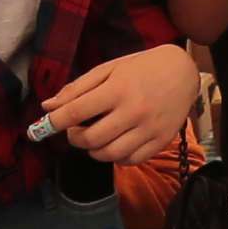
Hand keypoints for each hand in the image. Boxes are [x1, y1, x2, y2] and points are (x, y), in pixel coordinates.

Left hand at [42, 39, 205, 166]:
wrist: (183, 71)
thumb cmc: (142, 68)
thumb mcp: (108, 69)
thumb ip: (78, 88)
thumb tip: (49, 107)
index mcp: (117, 89)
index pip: (77, 111)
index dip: (55, 122)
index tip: (44, 126)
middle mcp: (133, 111)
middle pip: (91, 139)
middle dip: (75, 138)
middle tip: (75, 129)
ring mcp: (149, 129)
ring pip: (109, 154)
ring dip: (93, 150)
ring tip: (95, 137)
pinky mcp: (160, 141)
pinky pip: (130, 160)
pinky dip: (116, 157)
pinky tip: (115, 144)